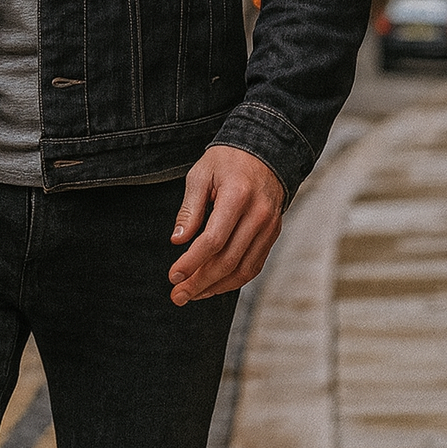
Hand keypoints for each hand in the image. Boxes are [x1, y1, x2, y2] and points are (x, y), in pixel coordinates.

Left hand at [168, 145, 284, 304]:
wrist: (265, 151)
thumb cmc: (227, 161)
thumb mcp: (201, 174)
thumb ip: (189, 209)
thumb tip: (177, 242)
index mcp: (237, 196)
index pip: (213, 240)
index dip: (192, 261)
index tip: (173, 276)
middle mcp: (258, 214)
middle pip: (228, 260)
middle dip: (200, 282)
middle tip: (178, 296)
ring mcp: (269, 226)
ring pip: (243, 269)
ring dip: (215, 287)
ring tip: (192, 295)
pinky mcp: (273, 234)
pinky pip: (254, 265)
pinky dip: (233, 280)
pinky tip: (213, 285)